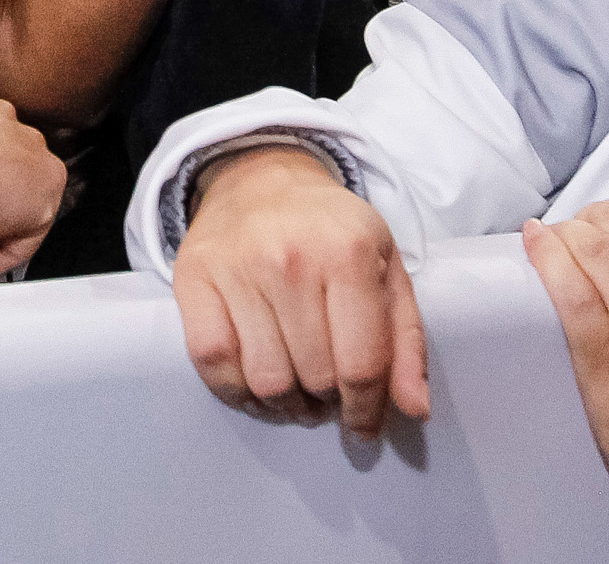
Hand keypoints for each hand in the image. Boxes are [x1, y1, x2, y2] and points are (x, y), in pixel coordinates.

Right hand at [173, 144, 428, 434]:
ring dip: (285, 405)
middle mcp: (290, 258)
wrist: (260, 179)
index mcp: (348, 253)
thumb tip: (414, 409)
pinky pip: (213, 364)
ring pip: (266, 380)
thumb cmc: (332, 232)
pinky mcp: (194, 279)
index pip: (362, 364)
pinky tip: (254, 388)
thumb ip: (405, 341)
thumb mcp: (386, 269)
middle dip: (327, 403)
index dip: (366, 410)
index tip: (364, 429)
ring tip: (296, 396)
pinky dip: (235, 391)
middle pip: (315, 377)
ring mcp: (237, 268)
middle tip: (327, 399)